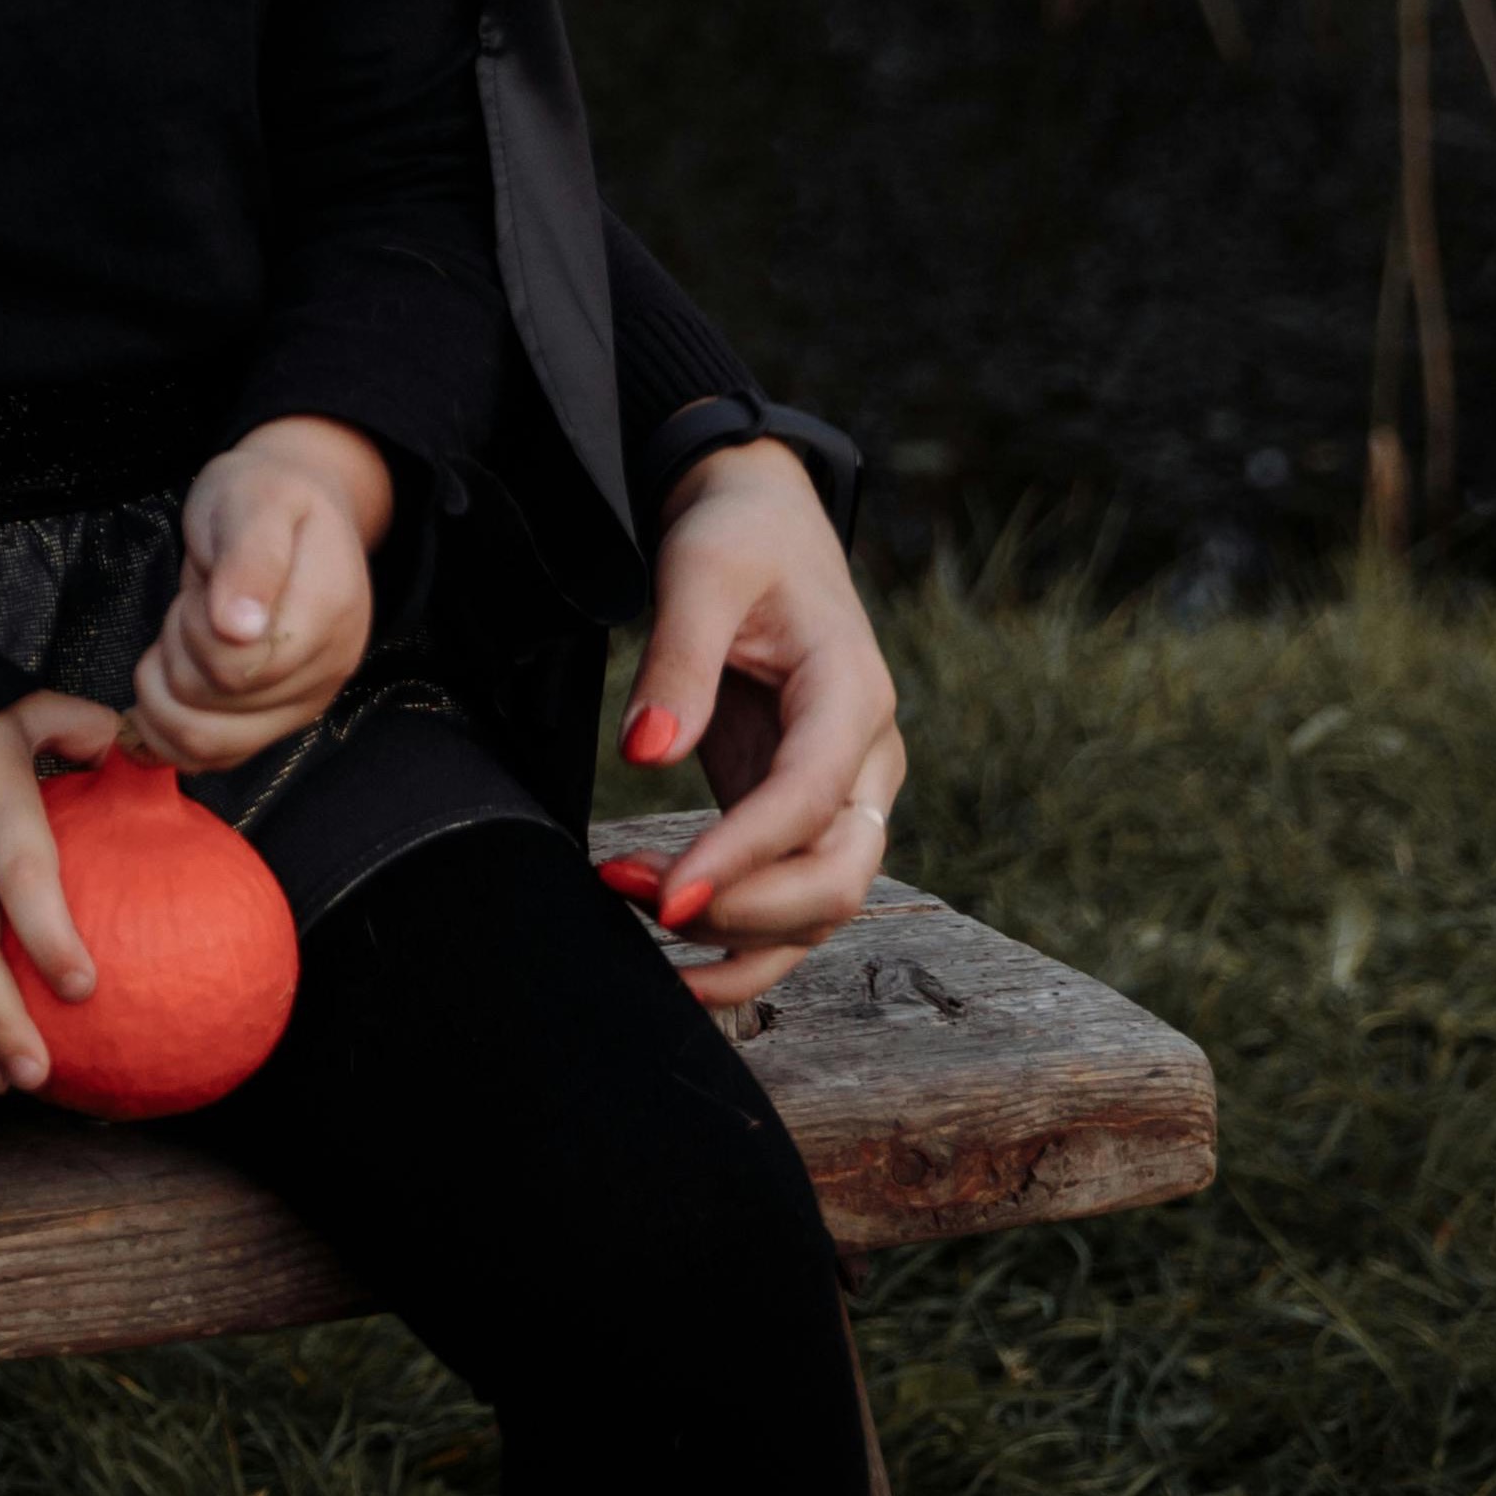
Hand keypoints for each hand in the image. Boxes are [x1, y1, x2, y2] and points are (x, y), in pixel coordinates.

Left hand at [126, 416, 390, 768]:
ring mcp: (305, 703)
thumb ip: (247, 558)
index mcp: (328, 610)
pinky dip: (167, 728)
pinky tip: (164, 680)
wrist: (294, 509)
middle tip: (190, 607)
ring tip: (174, 642)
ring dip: (164, 693)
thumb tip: (238, 629)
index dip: (195, 631)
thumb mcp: (251, 499)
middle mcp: (328, 669)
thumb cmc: (263, 496)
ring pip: (207, 743)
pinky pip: (210, 758)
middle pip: (216, 703)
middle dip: (177, 652)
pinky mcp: (276, 724)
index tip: (202, 592)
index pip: (238, 665)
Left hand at [591, 442, 908, 1007]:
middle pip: (838, 877)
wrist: (764, 525)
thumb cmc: (739, 538)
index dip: (743, 857)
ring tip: (630, 908)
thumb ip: (678, 660)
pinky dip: (745, 947)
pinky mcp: (801, 815)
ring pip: (821, 908)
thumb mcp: (702, 570)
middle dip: (743, 910)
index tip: (664, 895)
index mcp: (852, 695)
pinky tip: (679, 970)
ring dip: (736, 937)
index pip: (809, 800)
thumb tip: (647, 754)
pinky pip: (792, 905)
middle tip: (634, 894)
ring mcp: (842, 795)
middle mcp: (866, 759)